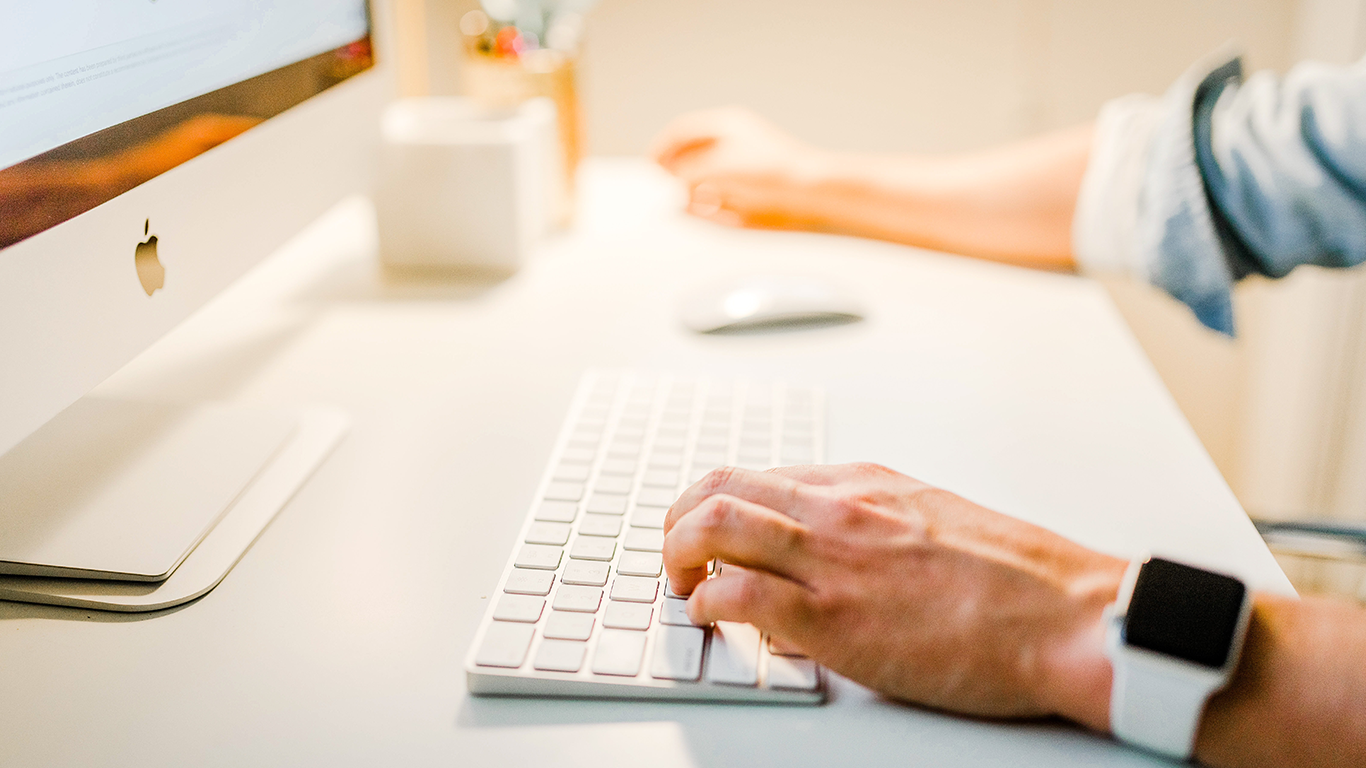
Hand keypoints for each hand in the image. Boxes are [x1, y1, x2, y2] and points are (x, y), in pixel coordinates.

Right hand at [649, 107, 830, 228]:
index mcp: (728, 125)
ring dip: (694, 192)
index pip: (682, 131)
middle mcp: (735, 142)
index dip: (661, 149)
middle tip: (668, 190)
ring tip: (693, 204)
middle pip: (691, 156)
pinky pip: (722, 199)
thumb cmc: (769, 173)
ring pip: (705, 180)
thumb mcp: (718, 169)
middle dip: (677, 174)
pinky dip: (713, 207)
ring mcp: (745, 167)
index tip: (651, 170)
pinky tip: (716, 213)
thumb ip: (686, 174)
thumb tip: (671, 184)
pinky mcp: (754, 192)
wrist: (814, 193)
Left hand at [662, 463, 1124, 728]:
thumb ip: (872, 529)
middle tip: (675, 552)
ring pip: (714, 526)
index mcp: (864, 483)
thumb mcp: (934, 522)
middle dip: (679, 518)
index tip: (706, 529)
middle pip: (720, 487)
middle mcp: (838, 507)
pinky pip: (735, 596)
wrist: (1068, 616)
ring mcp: (832, 557)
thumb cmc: (1017, 579)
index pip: (759, 475)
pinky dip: (705, 605)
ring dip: (677, 554)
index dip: (716, 503)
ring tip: (680, 582)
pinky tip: (712, 620)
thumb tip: (828, 551)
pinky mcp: (832, 616)